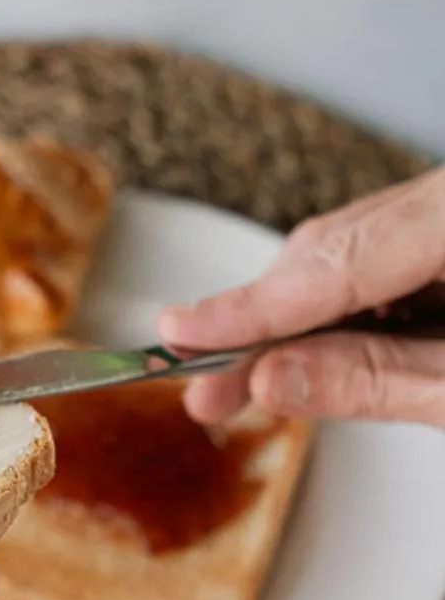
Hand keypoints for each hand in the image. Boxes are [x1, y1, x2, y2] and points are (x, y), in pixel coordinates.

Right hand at [159, 167, 444, 427]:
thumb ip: (375, 379)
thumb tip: (272, 379)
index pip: (339, 261)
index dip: (252, 305)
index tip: (181, 333)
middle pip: (334, 248)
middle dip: (267, 320)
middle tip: (207, 383)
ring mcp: (437, 216)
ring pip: (349, 252)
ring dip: (300, 321)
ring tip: (252, 383)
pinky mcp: (437, 237)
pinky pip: (380, 261)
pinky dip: (343, 312)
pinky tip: (316, 354)